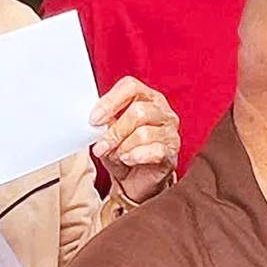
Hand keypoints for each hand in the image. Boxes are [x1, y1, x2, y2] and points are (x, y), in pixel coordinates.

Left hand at [93, 77, 179, 204]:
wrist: (135, 179)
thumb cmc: (123, 150)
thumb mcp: (108, 133)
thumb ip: (104, 122)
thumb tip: (95, 121)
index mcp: (146, 97)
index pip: (131, 87)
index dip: (110, 101)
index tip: (94, 119)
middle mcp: (162, 111)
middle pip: (138, 111)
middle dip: (115, 131)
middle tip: (101, 146)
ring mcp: (170, 131)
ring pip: (144, 133)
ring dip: (123, 147)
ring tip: (116, 155)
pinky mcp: (171, 152)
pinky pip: (154, 151)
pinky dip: (136, 156)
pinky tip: (128, 160)